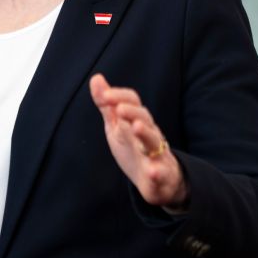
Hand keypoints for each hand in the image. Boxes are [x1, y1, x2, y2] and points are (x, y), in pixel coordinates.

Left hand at [90, 73, 188, 208]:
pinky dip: (157, 172)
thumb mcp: (117, 126)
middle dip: (133, 113)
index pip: (133, 103)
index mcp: (138, 121)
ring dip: (146, 133)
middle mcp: (150, 134)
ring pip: (154, 142)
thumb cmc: (135, 148)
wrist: (159, 180)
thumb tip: (96, 78)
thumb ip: (107, 105)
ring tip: (136, 128)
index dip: (119, 97)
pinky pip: (161, 173)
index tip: (104, 95)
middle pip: (145, 119)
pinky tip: (152, 172)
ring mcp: (157, 154)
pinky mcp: (160, 175)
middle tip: (120, 109)